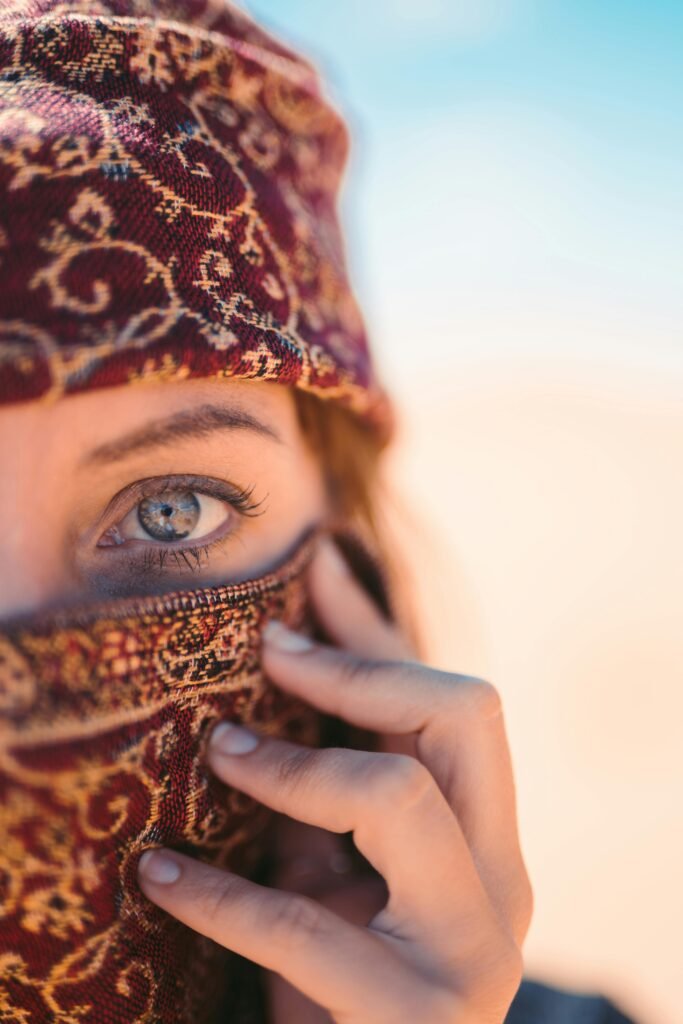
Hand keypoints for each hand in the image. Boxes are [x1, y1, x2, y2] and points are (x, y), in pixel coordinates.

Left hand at [138, 537, 532, 1022]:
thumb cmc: (339, 979)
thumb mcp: (338, 864)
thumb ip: (329, 777)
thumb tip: (282, 654)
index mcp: (490, 838)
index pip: (459, 702)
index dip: (377, 632)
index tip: (308, 575)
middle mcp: (504, 882)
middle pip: (465, 714)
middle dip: (358, 671)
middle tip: (270, 655)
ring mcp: (474, 950)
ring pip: (396, 794)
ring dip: (290, 766)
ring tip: (219, 753)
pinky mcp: (416, 1019)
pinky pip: (306, 926)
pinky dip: (220, 894)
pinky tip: (161, 875)